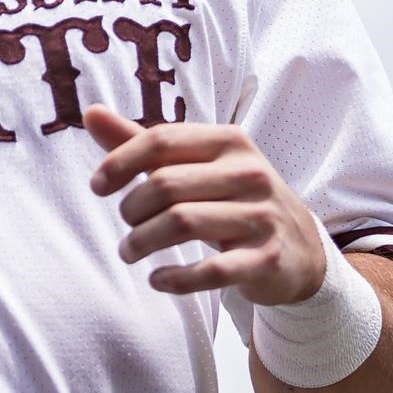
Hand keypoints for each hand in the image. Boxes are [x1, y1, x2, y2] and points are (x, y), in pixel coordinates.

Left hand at [84, 105, 325, 305]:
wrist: (301, 248)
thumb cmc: (233, 197)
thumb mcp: (196, 164)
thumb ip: (143, 143)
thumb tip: (91, 113)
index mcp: (229, 141)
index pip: (161, 140)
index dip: (120, 162)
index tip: (98, 187)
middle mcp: (249, 172)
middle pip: (165, 184)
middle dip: (132, 208)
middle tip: (126, 225)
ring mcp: (261, 216)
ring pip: (182, 223)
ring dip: (142, 242)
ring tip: (129, 251)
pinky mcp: (266, 258)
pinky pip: (211, 270)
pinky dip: (175, 278)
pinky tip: (157, 280)